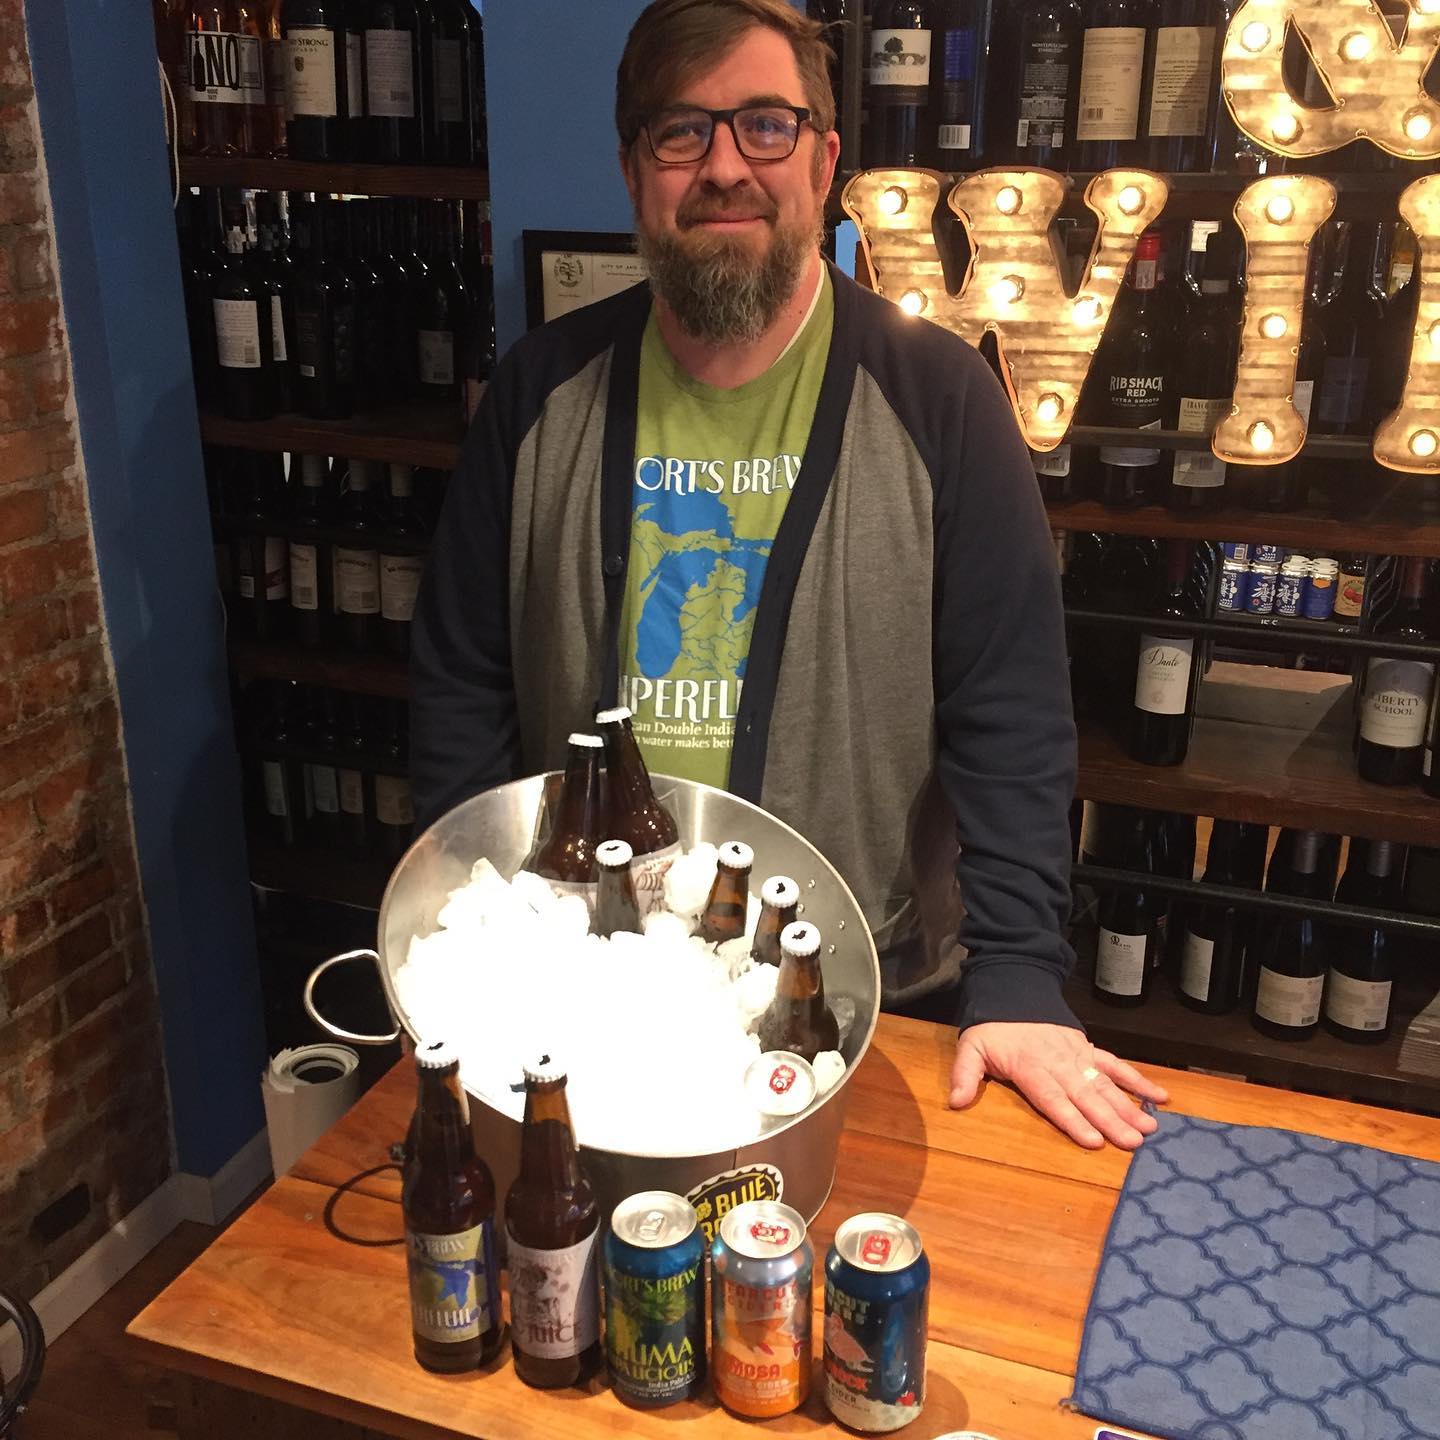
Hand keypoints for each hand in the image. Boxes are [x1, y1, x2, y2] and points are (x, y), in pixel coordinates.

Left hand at [948, 1022, 1169, 1149]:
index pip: (1053, 1098)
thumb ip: (964, 1075)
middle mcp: (1058, 1063)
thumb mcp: (970, 1048)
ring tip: (1149, 1127)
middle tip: (1134, 1142)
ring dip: (1128, 1105)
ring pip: (1105, 1083)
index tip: (1093, 1141)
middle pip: (1086, 1096)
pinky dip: (1137, 1080)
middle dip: (1110, 1120)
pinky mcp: (1088, 1048)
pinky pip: (1114, 1064)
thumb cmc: (992, 1029)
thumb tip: (956, 1102)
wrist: (1012, 991)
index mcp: (1030, 1068)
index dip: (1072, 1119)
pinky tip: (1158, 1097)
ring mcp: (1077, 1055)